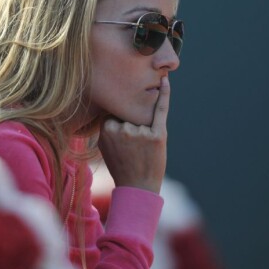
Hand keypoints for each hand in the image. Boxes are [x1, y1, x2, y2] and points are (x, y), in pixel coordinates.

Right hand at [97, 76, 169, 193]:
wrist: (138, 189)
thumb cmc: (121, 166)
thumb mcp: (104, 147)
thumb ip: (106, 127)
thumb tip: (111, 105)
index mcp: (106, 131)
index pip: (114, 112)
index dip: (119, 122)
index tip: (121, 136)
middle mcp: (123, 129)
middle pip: (128, 114)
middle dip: (131, 126)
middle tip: (133, 149)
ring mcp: (141, 132)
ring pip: (142, 116)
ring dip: (143, 128)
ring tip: (142, 151)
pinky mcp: (158, 134)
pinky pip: (161, 109)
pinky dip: (164, 94)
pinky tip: (164, 80)